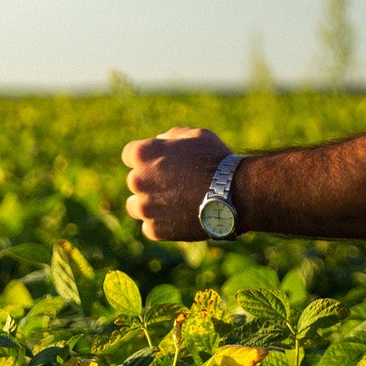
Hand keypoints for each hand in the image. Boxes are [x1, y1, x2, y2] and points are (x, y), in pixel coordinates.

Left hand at [121, 126, 232, 242]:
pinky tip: (182, 217)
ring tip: (177, 204)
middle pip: (136, 181)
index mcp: (142, 153)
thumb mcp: (196, 136)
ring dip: (151, 204)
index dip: (147, 158)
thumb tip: (159, 141)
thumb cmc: (217, 160)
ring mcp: (145, 207)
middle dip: (152, 182)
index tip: (162, 163)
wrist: (235, 194)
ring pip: (137, 207)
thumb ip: (172, 137)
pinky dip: (164, 224)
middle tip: (178, 184)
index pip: (130, 155)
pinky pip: (151, 227)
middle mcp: (136, 180)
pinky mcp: (155, 230)